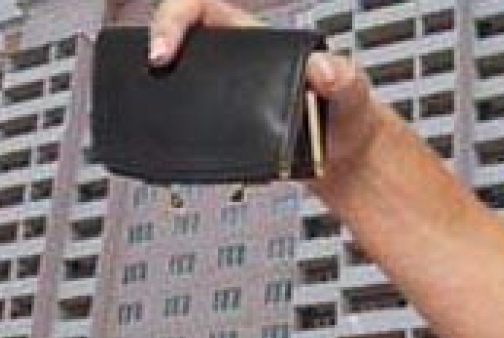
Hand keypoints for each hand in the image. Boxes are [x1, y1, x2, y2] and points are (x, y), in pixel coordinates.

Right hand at [148, 0, 392, 179]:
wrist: (346, 156)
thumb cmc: (347, 113)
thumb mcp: (351, 91)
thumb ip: (342, 78)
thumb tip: (321, 70)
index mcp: (258, 41)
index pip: (202, 8)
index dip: (174, 18)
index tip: (164, 48)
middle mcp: (237, 64)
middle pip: (182, 42)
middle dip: (156, 49)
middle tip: (152, 71)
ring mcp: (229, 95)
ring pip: (181, 84)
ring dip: (161, 92)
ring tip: (152, 108)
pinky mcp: (228, 127)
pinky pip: (194, 120)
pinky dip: (180, 128)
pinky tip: (176, 140)